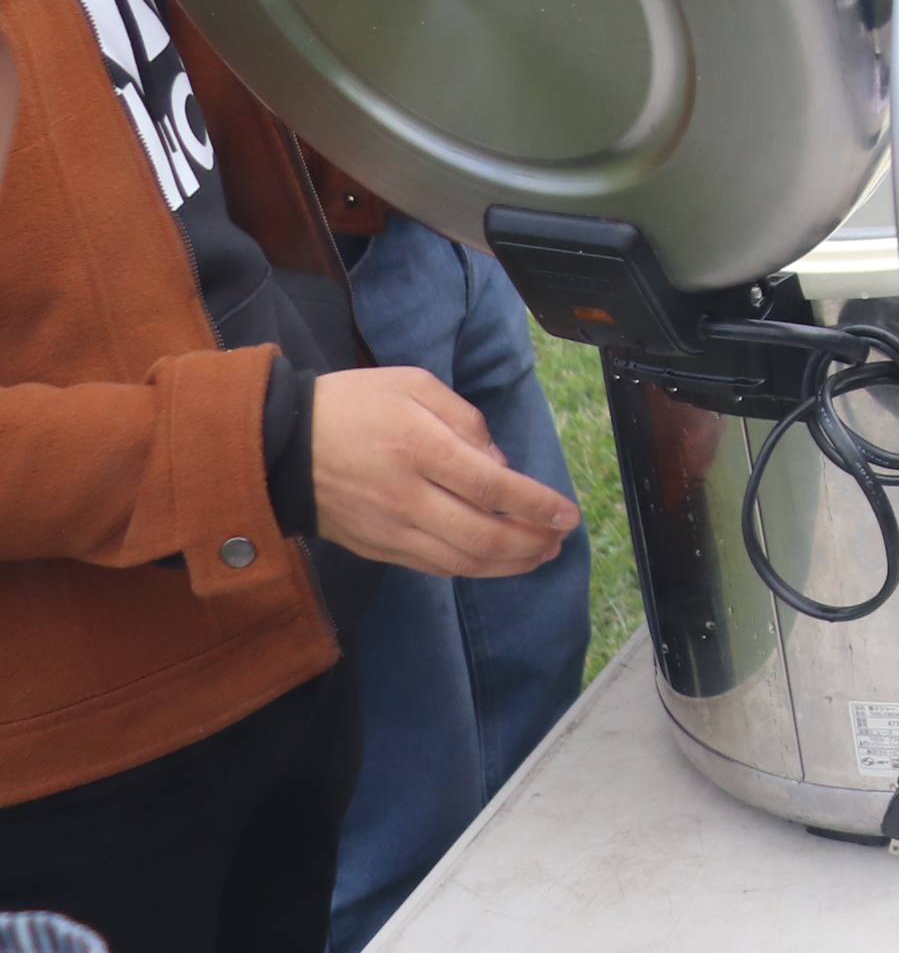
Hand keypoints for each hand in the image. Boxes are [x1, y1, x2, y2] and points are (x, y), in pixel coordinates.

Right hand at [309, 368, 579, 579]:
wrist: (277, 445)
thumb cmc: (352, 404)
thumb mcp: (413, 385)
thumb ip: (465, 420)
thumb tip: (500, 465)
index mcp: (420, 448)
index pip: (493, 489)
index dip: (536, 506)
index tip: (568, 514)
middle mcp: (407, 497)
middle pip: (483, 536)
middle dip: (531, 543)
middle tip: (560, 539)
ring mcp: (389, 529)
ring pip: (460, 561)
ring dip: (508, 564)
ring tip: (539, 555)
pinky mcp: (375, 548)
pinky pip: (432, 566)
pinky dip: (470, 567)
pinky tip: (493, 560)